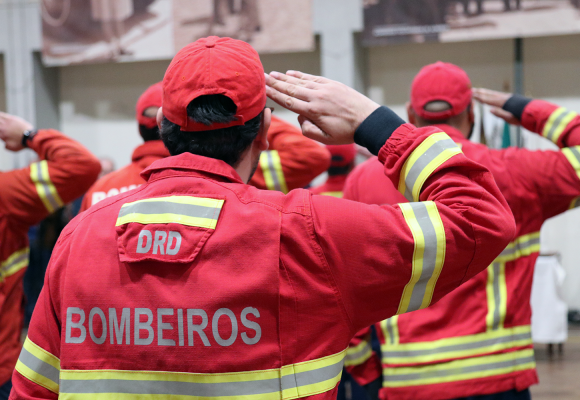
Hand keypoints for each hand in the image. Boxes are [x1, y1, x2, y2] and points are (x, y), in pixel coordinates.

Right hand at [0, 112, 33, 151]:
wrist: (29, 137)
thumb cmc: (21, 143)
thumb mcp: (12, 148)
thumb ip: (6, 146)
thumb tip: (5, 145)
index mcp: (1, 135)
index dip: (0, 132)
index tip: (1, 134)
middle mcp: (2, 128)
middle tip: (1, 127)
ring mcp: (6, 122)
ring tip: (0, 121)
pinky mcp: (12, 118)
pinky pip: (3, 115)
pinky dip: (0, 114)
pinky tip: (0, 114)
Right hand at [265, 71, 379, 144]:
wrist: (368, 120)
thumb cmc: (346, 133)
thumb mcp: (326, 139)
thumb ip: (308, 130)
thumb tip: (300, 118)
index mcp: (313, 111)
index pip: (288, 102)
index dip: (274, 95)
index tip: (263, 89)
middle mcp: (316, 97)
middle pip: (291, 89)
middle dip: (275, 83)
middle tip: (262, 76)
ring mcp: (324, 88)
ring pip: (300, 82)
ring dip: (285, 78)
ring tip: (272, 74)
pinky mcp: (332, 84)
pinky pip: (312, 78)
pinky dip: (300, 75)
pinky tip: (291, 73)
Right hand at [472, 88, 520, 125]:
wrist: (533, 112)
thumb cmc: (521, 117)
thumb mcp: (510, 118)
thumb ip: (500, 114)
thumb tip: (489, 109)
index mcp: (502, 103)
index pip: (488, 100)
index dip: (479, 97)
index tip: (471, 95)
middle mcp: (503, 98)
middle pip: (489, 94)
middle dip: (480, 92)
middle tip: (471, 89)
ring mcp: (507, 97)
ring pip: (493, 93)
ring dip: (485, 92)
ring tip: (478, 90)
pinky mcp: (510, 98)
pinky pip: (497, 94)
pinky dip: (491, 93)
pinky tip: (490, 94)